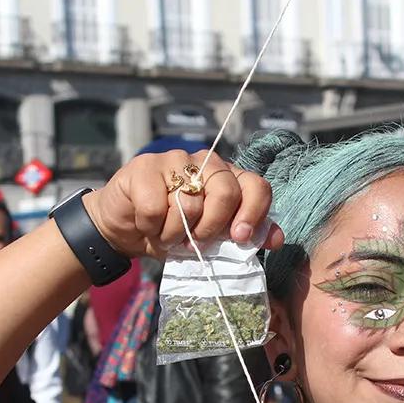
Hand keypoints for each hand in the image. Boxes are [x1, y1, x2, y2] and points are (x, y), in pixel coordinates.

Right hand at [84, 149, 284, 260]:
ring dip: (174, 233)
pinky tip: (146, 224)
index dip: (254, 212)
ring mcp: (175, 160)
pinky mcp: (144, 167)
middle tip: (194, 242)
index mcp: (228, 179)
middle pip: (226, 191)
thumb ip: (242, 237)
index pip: (256, 186)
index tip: (240, 238)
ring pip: (188, 203)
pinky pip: (156, 207)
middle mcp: (206, 163)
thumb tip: (277, 239)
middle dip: (212, 227)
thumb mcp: (211, 241)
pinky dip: (151, 226)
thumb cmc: (173, 234)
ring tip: (166, 235)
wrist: (127, 232)